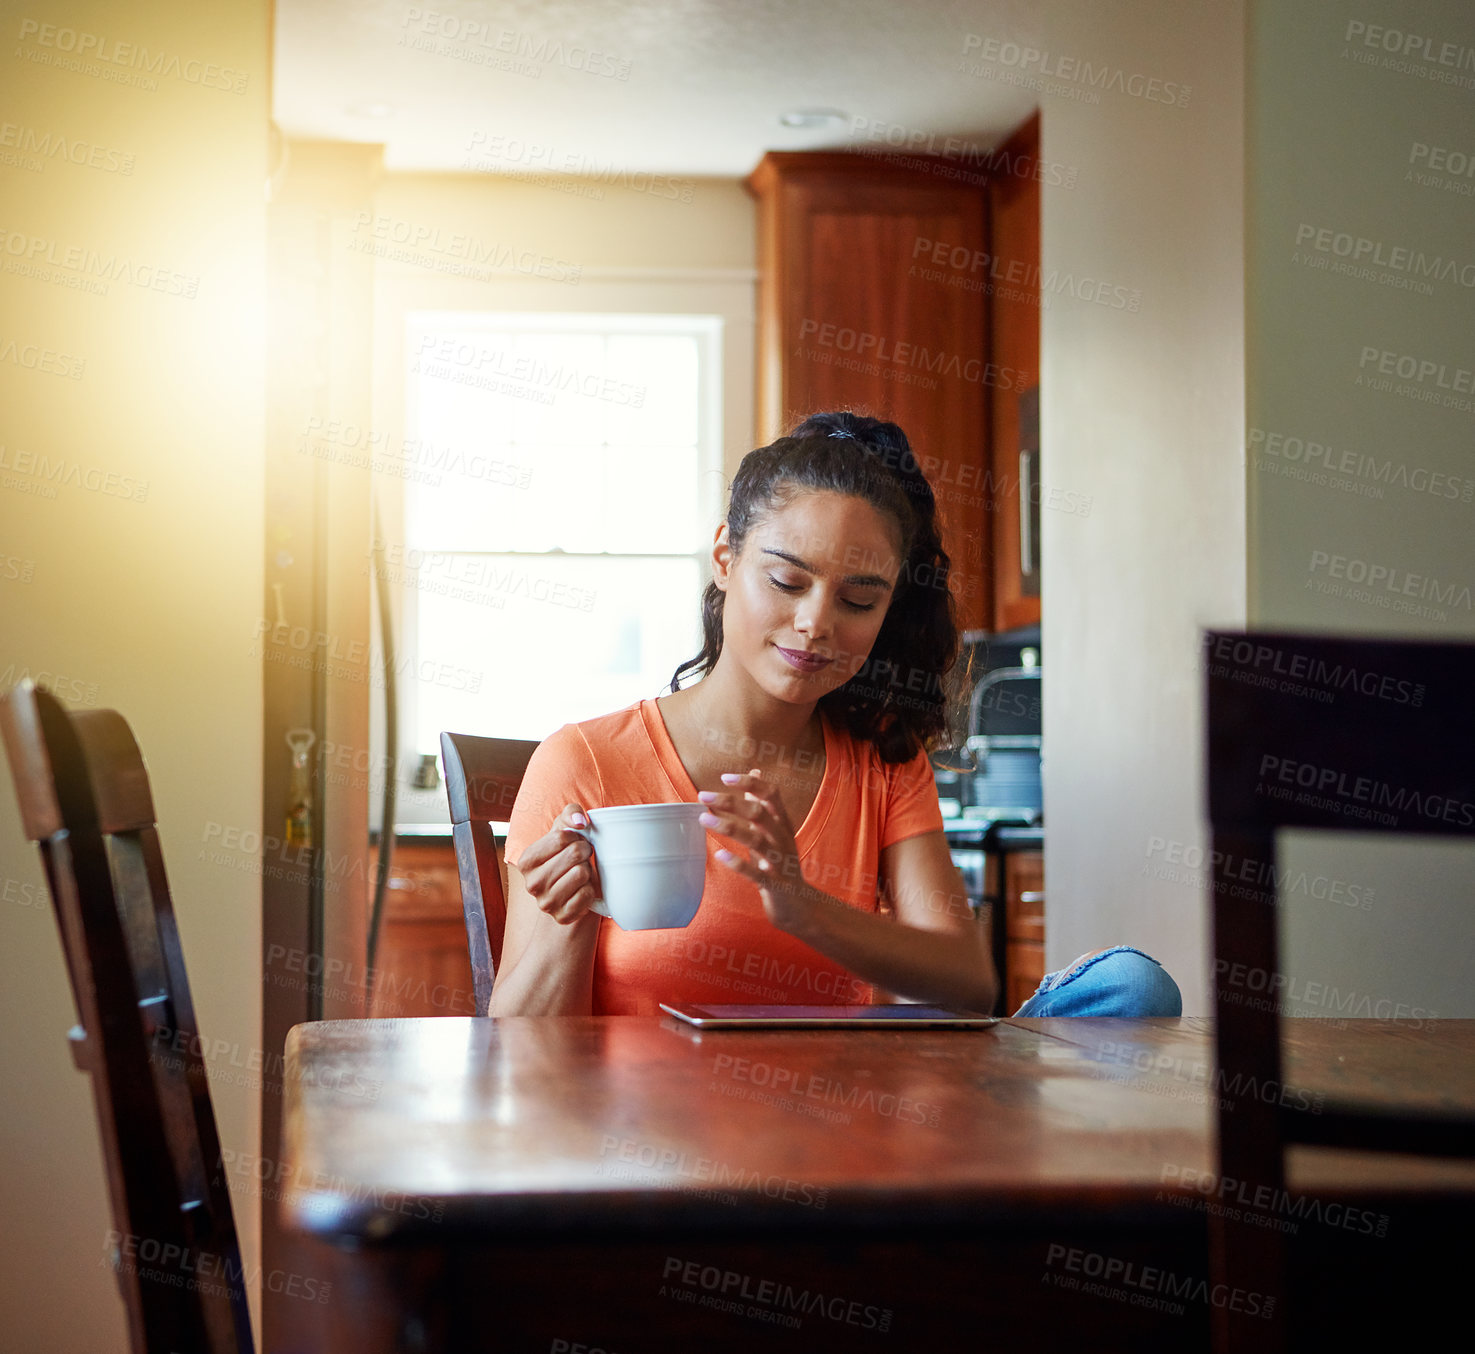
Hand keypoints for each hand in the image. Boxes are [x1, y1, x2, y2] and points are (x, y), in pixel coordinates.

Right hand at [512, 802, 601, 924]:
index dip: (576, 836)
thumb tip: (581, 822)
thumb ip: (571, 814)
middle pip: (574, 855)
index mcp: (525, 860)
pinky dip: (590, 890)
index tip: (575, 841)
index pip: (561, 837)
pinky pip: (587, 895)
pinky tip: (582, 889)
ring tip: (580, 872)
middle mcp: (531, 884)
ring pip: (581, 874)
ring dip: (587, 871)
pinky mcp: (562, 917)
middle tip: (581, 857)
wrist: (572, 887)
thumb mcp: (564, 828)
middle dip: (584, 852)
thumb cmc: (566, 854)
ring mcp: (546, 903)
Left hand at [697, 770, 821, 932]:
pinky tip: (719, 855)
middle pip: (759, 813)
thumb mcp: (775, 829)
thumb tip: (755, 771)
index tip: (725, 777)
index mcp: (783, 823)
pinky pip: (754, 873)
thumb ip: (763, 802)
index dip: (750, 783)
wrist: (799, 904)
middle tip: (703, 795)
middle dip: (730, 802)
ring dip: (728, 827)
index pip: (771, 794)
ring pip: (755, 840)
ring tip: (703, 818)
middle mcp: (782, 838)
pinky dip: (737, 863)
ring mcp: (779, 862)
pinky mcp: (773, 884)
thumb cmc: (781, 863)